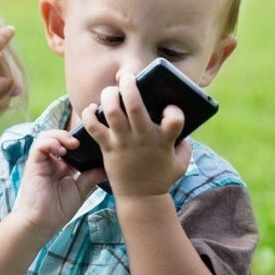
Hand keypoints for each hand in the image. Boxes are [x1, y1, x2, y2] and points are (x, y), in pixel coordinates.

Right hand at [12, 130, 106, 236]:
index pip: (67, 144)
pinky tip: (62, 151)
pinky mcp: (33, 164)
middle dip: (69, 135)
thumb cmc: (58, 210)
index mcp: (61, 166)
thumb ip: (90, 177)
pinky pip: (39, 145)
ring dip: (60, 136)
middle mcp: (50, 161)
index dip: (78, 140)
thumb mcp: (80, 191)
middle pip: (56, 136)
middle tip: (82, 142)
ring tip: (73, 144)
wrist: (43, 223)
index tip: (91, 143)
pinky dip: (50, 143)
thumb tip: (107, 168)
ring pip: (46, 136)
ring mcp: (41, 162)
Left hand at [81, 73, 191, 196]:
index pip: (175, 118)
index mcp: (163, 140)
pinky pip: (93, 127)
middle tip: (128, 77)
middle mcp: (142, 138)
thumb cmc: (162, 176)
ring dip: (109, 96)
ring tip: (111, 91)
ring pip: (111, 112)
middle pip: (134, 106)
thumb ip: (184, 144)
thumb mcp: (181, 161)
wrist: (140, 197)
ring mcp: (123, 142)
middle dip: (130, 86)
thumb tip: (181, 126)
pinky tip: (92, 109)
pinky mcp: (107, 147)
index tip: (170, 108)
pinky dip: (89, 115)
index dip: (174, 110)